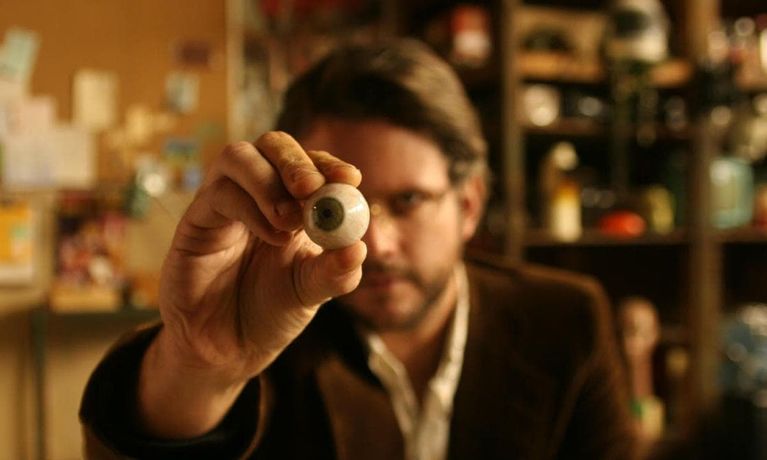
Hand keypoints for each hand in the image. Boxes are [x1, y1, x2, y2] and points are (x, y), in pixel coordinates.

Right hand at [139, 132, 365, 436]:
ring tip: (290, 223)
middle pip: (273, 144)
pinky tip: (270, 237)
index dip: (329, 164)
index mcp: (293, 203)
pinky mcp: (197, 218)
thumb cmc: (270, 313)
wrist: (225, 349)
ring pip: (239, 156)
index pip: (311, 164)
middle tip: (313, 188)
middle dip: (297, 161)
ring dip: (269, 182)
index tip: (350, 179)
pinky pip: (219, 192)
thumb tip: (359, 249)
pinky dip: (250, 208)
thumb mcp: (311, 292)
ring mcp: (225, 202)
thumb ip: (334, 272)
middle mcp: (258, 193)